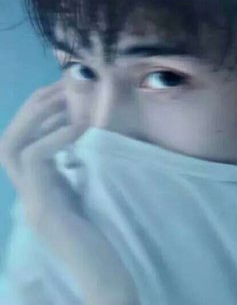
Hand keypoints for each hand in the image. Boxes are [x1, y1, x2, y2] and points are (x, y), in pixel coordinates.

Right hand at [0, 81, 138, 304]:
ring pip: (12, 146)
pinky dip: (55, 137)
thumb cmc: (100, 234)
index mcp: (39, 188)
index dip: (38, 112)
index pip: (22, 142)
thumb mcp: (84, 194)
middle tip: (60, 86)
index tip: (61, 91)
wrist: (102, 273)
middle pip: (8, 139)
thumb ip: (73, 172)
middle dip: (33, 108)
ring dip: (39, 117)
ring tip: (67, 100)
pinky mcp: (43, 209)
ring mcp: (31, 202)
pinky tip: (78, 126)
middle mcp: (27, 193)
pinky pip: (35, 161)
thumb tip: (80, 138)